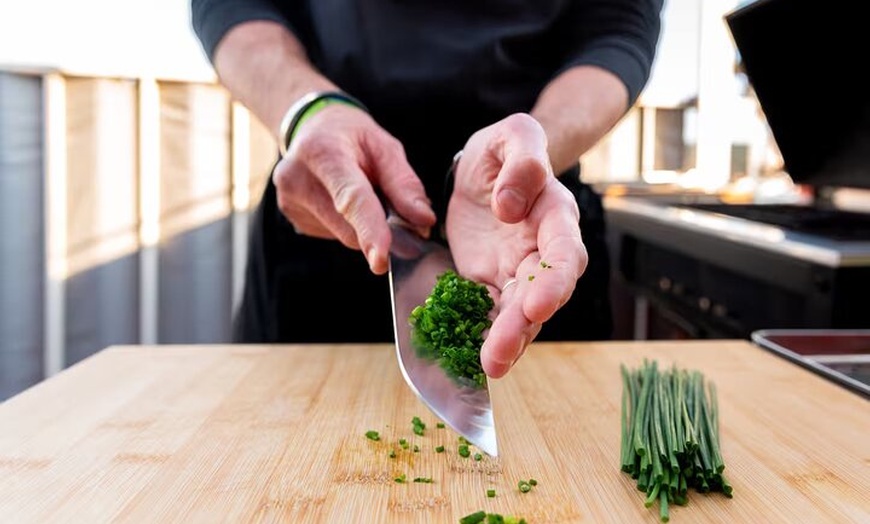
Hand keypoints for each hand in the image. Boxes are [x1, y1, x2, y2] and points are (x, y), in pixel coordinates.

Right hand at [272, 104, 435, 273]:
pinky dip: (348, 225)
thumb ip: (404, 183)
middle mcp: (297, 178)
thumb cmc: (351, 136)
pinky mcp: (292, 218)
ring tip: (360, 192)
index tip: (381, 260)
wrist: (311, 129)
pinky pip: (333, 235)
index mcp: (323, 152)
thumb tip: (424, 221)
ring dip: (362, 225)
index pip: (350, 198)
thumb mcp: (384, 146)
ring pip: (344, 236)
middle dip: (380, 228)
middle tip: (392, 206)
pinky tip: (342, 201)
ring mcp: (290, 201)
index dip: (369, 230)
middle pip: (349, 227)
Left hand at [446, 113, 587, 377]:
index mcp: (554, 215)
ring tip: (487, 367)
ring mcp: (519, 272)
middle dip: (522, 326)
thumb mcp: (512, 136)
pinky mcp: (492, 284)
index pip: (564, 252)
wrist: (483, 171)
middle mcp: (543, 251)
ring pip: (520, 314)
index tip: (535, 304)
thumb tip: (512, 206)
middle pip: (542, 294)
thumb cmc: (502, 152)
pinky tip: (471, 359)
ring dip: (507, 342)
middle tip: (498, 354)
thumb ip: (522, 161)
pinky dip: (484, 337)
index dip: (554, 281)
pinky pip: (492, 315)